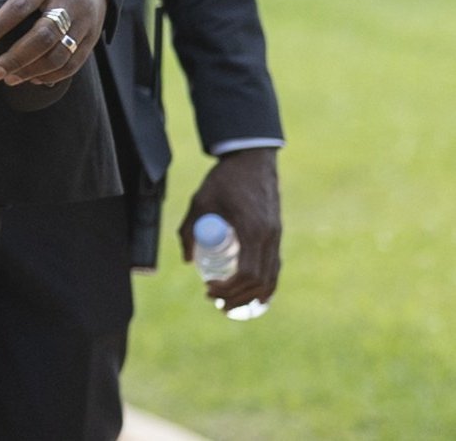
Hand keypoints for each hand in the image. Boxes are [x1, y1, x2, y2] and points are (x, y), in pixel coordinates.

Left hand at [0, 0, 106, 85]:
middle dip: (17, 58)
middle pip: (44, 35)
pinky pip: (75, 61)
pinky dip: (54, 74)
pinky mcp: (93, 32)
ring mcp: (84, 17)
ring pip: (61, 53)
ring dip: (33, 71)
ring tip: (9, 78)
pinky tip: (34, 78)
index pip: (19, 5)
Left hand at [178, 147, 280, 309]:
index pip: (247, 273)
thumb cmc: (224, 178)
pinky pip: (274, 268)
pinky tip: (250, 292)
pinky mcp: (277, 235)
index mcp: (252, 229)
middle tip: (215, 302)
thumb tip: (186, 260)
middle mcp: (269, 237)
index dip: (229, 288)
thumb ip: (189, 229)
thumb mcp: (200, 200)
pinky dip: (264, 284)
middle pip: (260, 282)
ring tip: (230, 304)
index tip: (209, 289)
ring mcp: (276, 237)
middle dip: (238, 298)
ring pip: (271, 279)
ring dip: (252, 296)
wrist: (252, 159)